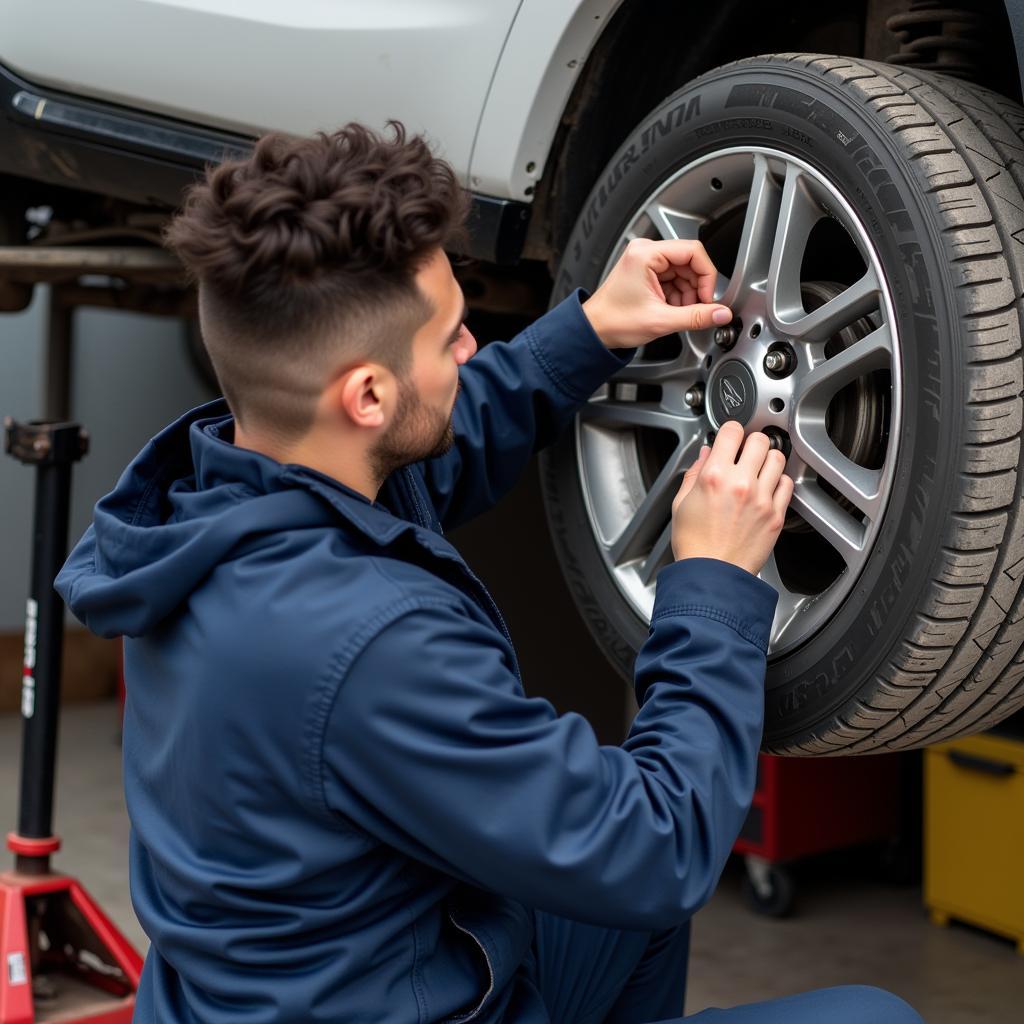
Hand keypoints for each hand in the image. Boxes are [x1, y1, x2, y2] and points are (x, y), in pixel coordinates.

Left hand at [582, 238, 732, 349]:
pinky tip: (671, 309)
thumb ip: (695, 317)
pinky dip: (678, 295)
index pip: (694, 251)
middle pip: (690, 262)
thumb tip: (721, 313)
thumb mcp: (660, 321)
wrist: (594, 330)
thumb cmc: (613, 321)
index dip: (707, 276)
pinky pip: (673, 278)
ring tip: (678, 313)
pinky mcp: (646, 271)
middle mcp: (645, 251)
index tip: (708, 298)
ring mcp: (645, 260)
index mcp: (646, 254)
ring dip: (687, 294)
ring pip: (683, 271)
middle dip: (696, 288)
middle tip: (696, 309)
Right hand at [670, 421, 793, 576]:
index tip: (729, 437)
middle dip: (751, 442)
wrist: (712, 576)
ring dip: (767, 459)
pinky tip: (766, 488)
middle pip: (759, 440)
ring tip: (757, 469)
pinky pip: (787, 484)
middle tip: (744, 453)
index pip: (731, 431)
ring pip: (777, 458)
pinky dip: (778, 481)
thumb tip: (704, 455)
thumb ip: (694, 474)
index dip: (730, 431)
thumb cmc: (694, 545)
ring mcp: (761, 499)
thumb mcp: (680, 504)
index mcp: (714, 477)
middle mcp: (741, 483)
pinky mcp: (776, 514)